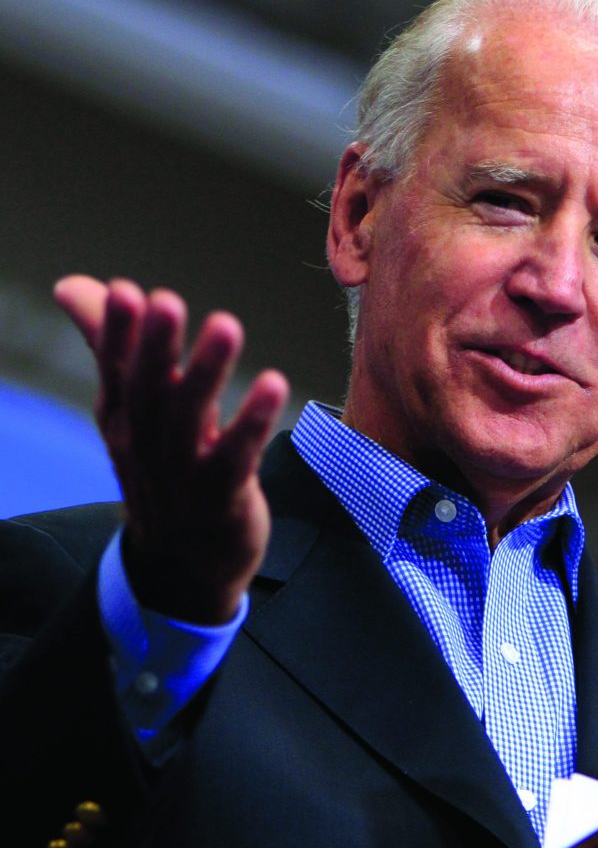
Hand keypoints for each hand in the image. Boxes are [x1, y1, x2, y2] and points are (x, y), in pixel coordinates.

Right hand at [54, 275, 288, 623]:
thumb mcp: (129, 406)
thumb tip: (74, 285)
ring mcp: (184, 472)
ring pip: (191, 420)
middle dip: (156, 346)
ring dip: (208, 372)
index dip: (117, 332)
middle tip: (165, 301)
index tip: (123, 292)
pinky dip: (252, 422)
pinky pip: (237, 457)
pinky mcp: (224, 496)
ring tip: (226, 327)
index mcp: (122, 415)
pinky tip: (274, 384)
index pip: (116, 369)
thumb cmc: (160, 465)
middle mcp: (146, 442)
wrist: (183, 562)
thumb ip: (109, 343)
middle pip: (149, 391)